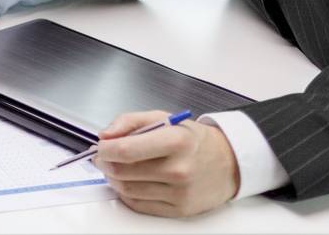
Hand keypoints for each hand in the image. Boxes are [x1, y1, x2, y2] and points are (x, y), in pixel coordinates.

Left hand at [92, 111, 239, 216]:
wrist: (228, 163)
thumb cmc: (193, 140)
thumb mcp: (163, 118)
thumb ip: (128, 122)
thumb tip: (105, 136)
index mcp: (176, 142)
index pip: (126, 150)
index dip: (104, 149)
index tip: (101, 146)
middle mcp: (179, 169)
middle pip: (122, 172)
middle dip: (105, 163)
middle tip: (104, 156)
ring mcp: (180, 193)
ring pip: (127, 190)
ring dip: (113, 178)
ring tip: (117, 167)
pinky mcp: (179, 210)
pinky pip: (139, 205)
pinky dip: (127, 193)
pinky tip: (131, 181)